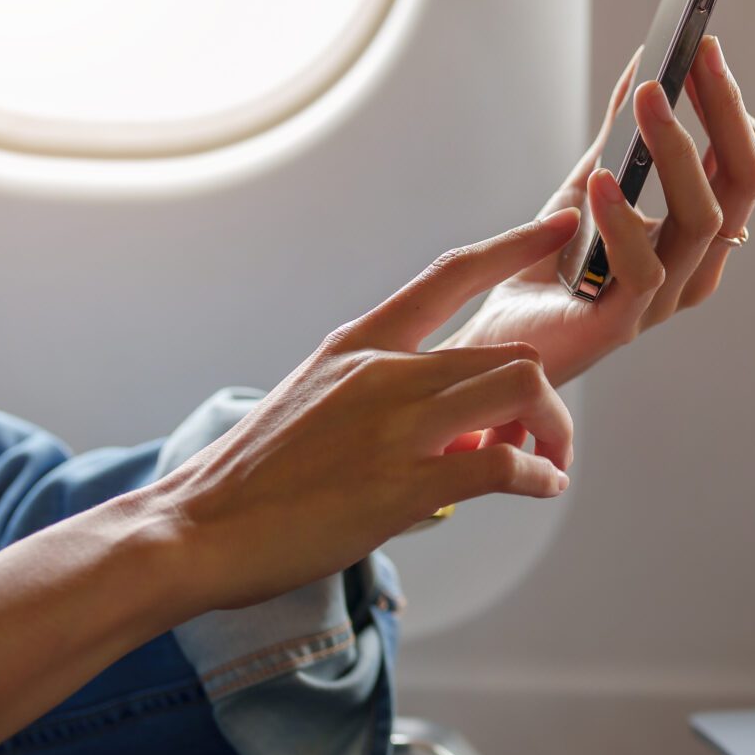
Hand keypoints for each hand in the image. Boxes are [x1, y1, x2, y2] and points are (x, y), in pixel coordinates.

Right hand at [159, 210, 583, 612]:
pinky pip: (502, 465)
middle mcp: (385, 374)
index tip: (562, 224)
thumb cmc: (251, 477)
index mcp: (359, 345)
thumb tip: (438, 425)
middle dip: (547, 396)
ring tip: (552, 465)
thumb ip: (378, 395)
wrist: (192, 529)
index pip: (450, 276)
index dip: (514, 245)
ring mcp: (396, 427)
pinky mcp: (403, 485)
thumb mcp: (313, 400)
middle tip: (550, 436)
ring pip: (522, 389)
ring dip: (554, 430)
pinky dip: (537, 477)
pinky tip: (541, 488)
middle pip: (510, 351)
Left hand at [442, 35, 754, 385]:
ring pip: (702, 220)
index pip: (741, 168)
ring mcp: (665, 301)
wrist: (495, 340)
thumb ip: (623, 133)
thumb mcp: (591, 183)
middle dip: (723, 115)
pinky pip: (643, 269)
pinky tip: (602, 179)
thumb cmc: (549, 263)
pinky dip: (625, 218)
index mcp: (701, 238)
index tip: (699, 49)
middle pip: (741, 187)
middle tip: (694, 56)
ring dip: (679, 151)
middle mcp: (696, 269)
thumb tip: (648, 60)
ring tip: (650, 99)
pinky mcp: (622, 326)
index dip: (728, 108)